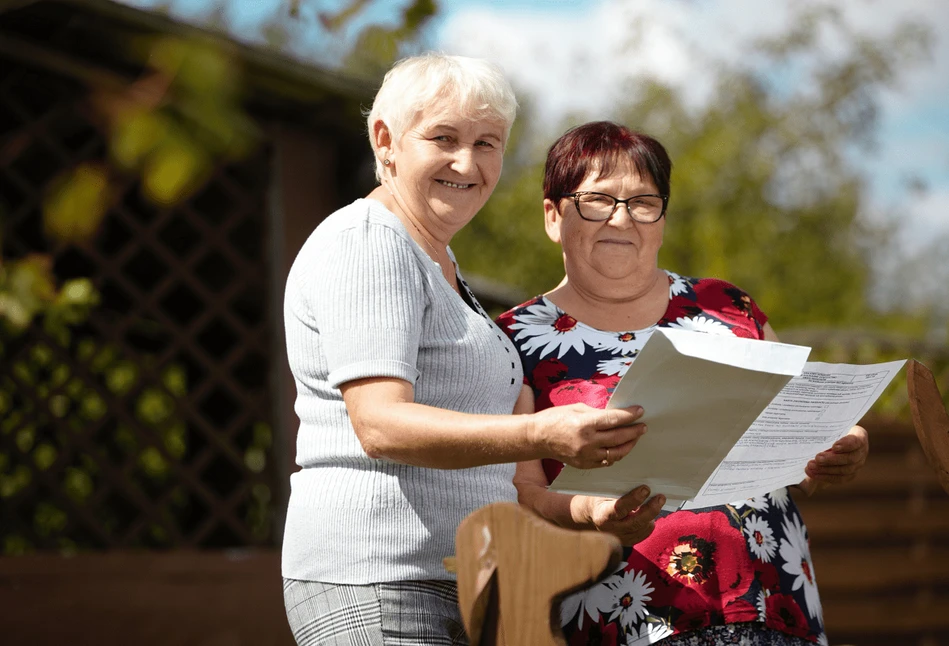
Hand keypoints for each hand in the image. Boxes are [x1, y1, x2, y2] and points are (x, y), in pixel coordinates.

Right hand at [531, 404, 646, 468]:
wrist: (537, 437)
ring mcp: (586, 456)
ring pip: (616, 453)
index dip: (629, 415)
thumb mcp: (577, 408)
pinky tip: (619, 448)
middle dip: (634, 431)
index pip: (614, 420)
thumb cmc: (555, 418)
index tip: (640, 411)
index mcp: (585, 424)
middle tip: (642, 427)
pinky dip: (615, 455)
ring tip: (634, 438)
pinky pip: (606, 462)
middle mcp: (587, 442)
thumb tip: (615, 416)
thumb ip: (597, 413)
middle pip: (619, 437)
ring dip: (628, 445)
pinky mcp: (584, 464)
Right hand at [585, 486, 664, 544]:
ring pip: (642, 528)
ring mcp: (620, 539)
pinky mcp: (628, 543)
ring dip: (652, 515)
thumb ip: (618, 491)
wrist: (592, 517)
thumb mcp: (604, 492)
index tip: (645, 489)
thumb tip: (640, 483)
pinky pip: (644, 534)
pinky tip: (650, 513)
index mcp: (603, 515)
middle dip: (650, 509)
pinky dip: (649, 523)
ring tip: (657, 502)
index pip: (620, 508)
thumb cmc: (600, 500)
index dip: (634, 499)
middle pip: (635, 522)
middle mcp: (611, 530)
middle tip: (660, 497)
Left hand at [798, 425, 868, 495]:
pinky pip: (839, 478)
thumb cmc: (830, 430)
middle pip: (850, 458)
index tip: (834, 446)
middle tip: (817, 458)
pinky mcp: (850, 474)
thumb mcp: (830, 426)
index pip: (856, 440)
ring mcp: (857, 464)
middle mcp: (861, 451)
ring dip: (826, 469)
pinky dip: (825, 476)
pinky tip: (813, 473)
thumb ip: (827, 430)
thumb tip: (813, 432)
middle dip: (832, 459)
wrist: (831, 442)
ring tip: (810, 466)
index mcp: (859, 435)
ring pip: (844, 470)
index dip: (846, 444)